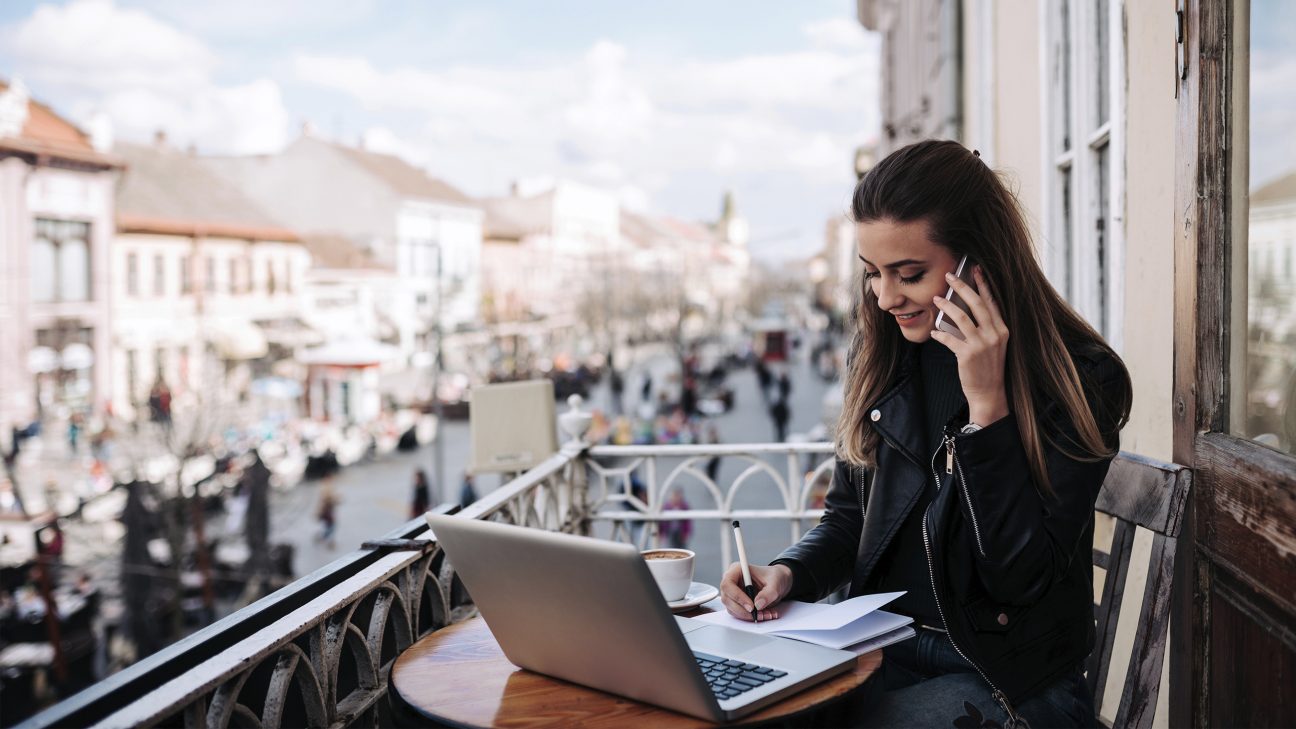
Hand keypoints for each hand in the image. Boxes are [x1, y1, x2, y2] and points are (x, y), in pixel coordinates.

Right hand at [719, 562, 792, 620]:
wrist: (777, 582)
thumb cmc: (774, 577)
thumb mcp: (775, 583)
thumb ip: (768, 593)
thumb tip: (758, 605)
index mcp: (736, 570)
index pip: (728, 584)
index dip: (737, 596)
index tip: (751, 606)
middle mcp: (731, 581)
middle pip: (727, 598)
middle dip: (742, 610)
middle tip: (757, 615)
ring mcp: (732, 593)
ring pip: (731, 608)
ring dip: (747, 616)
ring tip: (764, 615)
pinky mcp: (736, 603)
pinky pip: (738, 613)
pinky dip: (749, 617)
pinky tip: (762, 615)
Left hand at [931, 267, 1009, 425]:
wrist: (989, 393)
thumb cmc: (988, 367)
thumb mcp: (993, 345)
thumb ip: (984, 327)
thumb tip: (963, 309)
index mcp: (1002, 329)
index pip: (991, 301)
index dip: (983, 284)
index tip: (975, 270)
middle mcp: (994, 334)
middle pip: (976, 303)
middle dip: (962, 286)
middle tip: (949, 275)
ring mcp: (982, 344)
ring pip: (961, 317)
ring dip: (946, 305)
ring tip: (936, 299)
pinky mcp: (968, 355)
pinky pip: (949, 338)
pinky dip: (940, 334)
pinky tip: (934, 331)